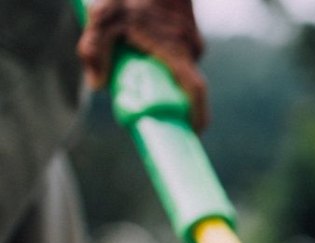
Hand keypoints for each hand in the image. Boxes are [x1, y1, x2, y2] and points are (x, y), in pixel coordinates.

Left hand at [77, 0, 208, 131]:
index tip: (193, 132)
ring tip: (136, 54)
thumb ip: (95, 50)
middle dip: (169, 92)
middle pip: (184, 82)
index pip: (195, 91)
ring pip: (180, 64)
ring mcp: (192, 37)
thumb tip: (97, 85)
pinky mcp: (188, 29)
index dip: (198, 115)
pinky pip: (179, 50)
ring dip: (162, 68)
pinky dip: (165, 54)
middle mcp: (190, 47)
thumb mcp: (102, 17)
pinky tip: (144, 38)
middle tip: (145, 93)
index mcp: (175, 51)